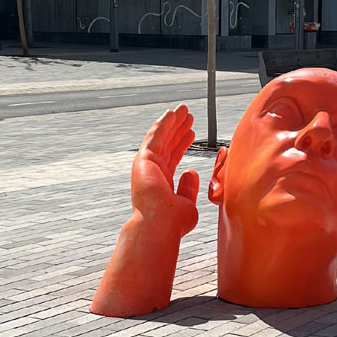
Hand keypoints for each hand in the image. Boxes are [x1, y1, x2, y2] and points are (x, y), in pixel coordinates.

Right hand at [131, 104, 199, 235]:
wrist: (160, 226)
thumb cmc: (173, 223)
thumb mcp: (187, 203)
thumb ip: (188, 187)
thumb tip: (191, 172)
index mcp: (162, 182)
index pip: (173, 157)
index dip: (182, 143)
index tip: (191, 132)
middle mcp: (153, 172)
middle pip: (168, 144)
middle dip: (178, 129)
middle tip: (188, 116)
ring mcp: (147, 165)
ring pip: (161, 138)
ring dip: (172, 123)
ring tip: (182, 110)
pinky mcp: (144, 159)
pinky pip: (155, 136)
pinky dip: (163, 124)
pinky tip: (171, 113)